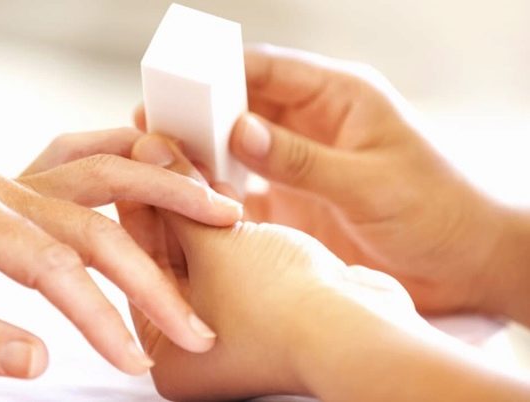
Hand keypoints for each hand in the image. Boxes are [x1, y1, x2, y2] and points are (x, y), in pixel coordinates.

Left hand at [0, 127, 241, 376]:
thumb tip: (37, 359)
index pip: (54, 267)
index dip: (100, 317)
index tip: (134, 359)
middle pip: (99, 221)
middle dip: (153, 275)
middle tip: (194, 318)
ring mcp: (11, 179)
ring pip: (105, 173)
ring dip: (164, 192)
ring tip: (217, 209)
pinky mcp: (17, 185)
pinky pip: (84, 160)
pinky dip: (130, 165)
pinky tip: (159, 172)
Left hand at [116, 134, 419, 399]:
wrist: (361, 329)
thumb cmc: (281, 306)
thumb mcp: (214, 247)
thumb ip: (177, 199)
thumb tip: (146, 152)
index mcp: (168, 350)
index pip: (137, 263)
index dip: (136, 206)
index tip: (133, 163)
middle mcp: (196, 346)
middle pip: (169, 258)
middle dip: (168, 203)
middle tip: (159, 151)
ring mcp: (235, 328)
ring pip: (205, 254)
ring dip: (197, 207)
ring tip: (185, 155)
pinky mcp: (267, 308)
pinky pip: (235, 257)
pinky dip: (227, 223)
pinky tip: (218, 183)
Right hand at [135, 44, 518, 317]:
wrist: (466, 266)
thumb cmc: (438, 212)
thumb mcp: (370, 183)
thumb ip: (303, 159)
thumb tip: (239, 131)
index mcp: (340, 99)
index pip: (268, 71)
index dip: (219, 73)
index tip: (176, 82)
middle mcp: (313, 127)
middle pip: (243, 106)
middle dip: (199, 113)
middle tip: (152, 123)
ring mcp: (300, 166)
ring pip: (237, 150)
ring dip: (203, 154)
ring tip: (160, 160)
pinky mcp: (295, 203)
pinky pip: (246, 191)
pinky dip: (219, 193)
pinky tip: (192, 199)